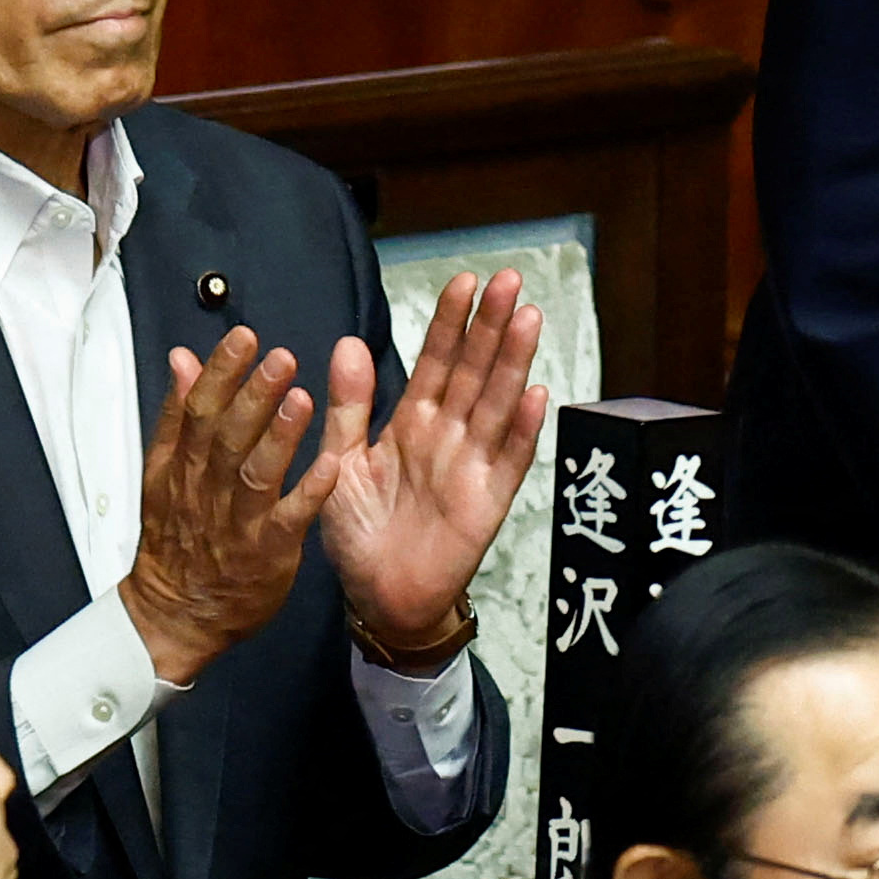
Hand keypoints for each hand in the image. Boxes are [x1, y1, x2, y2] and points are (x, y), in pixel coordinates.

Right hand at [120, 329, 344, 686]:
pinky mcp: (267, 551)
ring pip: (256, 474)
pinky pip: (289, 519)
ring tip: (303, 398)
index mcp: (183, 466)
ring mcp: (238, 522)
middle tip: (281, 357)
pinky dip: (308, 492)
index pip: (198, 411)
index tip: (244, 338)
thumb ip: (179, 414)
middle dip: (254, 395)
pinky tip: (330, 465)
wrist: (176, 614)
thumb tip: (184, 358)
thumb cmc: (180, 535)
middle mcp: (206, 489)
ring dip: (280, 436)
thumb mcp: (165, 473)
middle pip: (227, 437)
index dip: (221, 373)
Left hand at [318, 270, 547, 646]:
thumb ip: (348, 407)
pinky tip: (537, 395)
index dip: (449, 323)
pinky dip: (523, 429)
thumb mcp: (341, 462)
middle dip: (490, 326)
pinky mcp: (489, 499)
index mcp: (411, 420)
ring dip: (514, 361)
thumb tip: (347, 343)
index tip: (463, 281)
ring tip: (527, 318)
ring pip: (496, 402)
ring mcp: (472, 463)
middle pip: (474, 370)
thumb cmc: (358, 531)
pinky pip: (510, 459)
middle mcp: (448, 433)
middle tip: (508, 281)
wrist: (377, 597)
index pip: (435, 360)